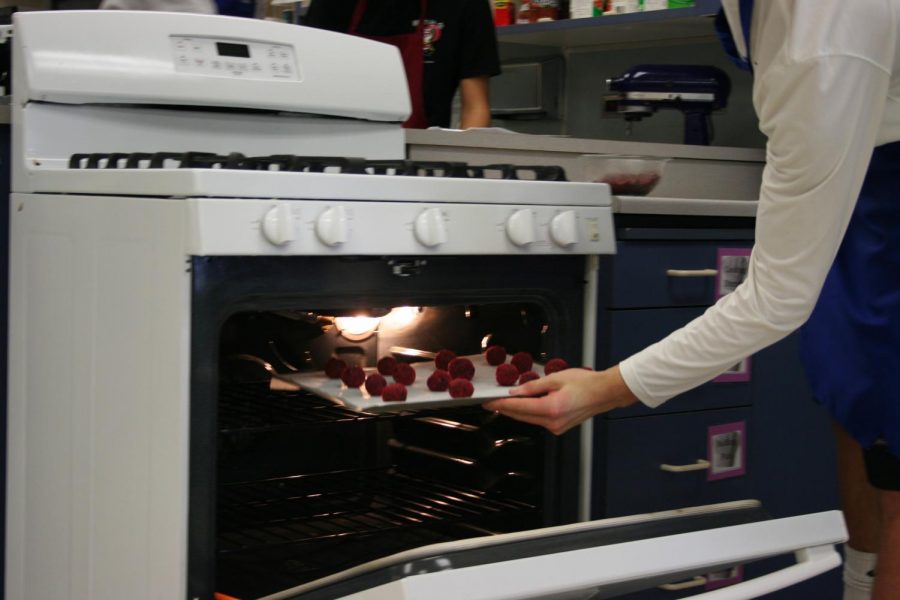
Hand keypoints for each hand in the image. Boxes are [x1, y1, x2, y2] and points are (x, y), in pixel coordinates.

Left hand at [482, 366, 638, 434]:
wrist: (604, 393)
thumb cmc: (584, 383)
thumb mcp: (555, 378)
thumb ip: (532, 386)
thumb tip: (514, 392)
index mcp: (551, 408)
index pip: (518, 408)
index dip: (500, 404)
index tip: (488, 401)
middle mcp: (552, 422)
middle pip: (521, 416)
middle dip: (505, 409)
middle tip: (491, 401)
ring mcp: (556, 427)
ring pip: (529, 419)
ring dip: (517, 411)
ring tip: (505, 401)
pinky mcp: (559, 428)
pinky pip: (538, 420)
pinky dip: (529, 413)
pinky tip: (524, 404)